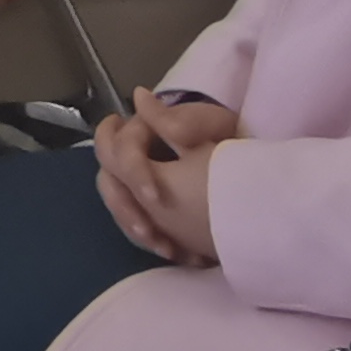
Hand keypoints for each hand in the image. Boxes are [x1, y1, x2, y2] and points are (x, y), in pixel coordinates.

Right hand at [92, 90, 238, 263]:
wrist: (240, 155)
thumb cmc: (222, 135)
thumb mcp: (206, 124)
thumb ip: (174, 120)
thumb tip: (138, 96)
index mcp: (138, 133)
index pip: (117, 151)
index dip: (132, 173)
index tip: (155, 197)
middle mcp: (129, 156)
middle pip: (109, 184)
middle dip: (128, 211)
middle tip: (153, 236)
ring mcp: (135, 181)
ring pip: (120, 207)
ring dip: (138, 231)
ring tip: (167, 250)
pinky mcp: (147, 203)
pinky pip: (137, 223)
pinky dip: (153, 240)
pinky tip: (177, 254)